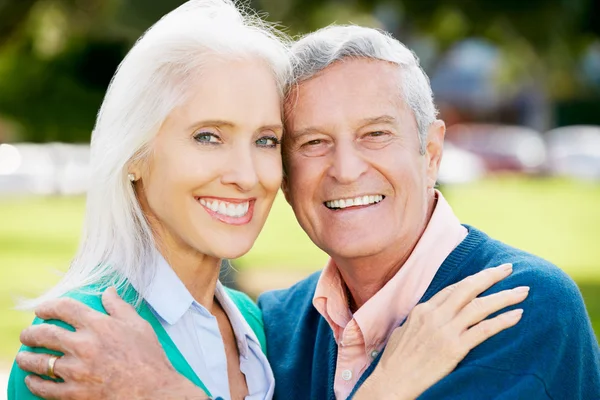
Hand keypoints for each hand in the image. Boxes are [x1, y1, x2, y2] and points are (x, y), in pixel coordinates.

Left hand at [16, 287, 206, 399]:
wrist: (153, 391)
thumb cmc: (148, 357)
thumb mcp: (138, 326)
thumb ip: (119, 307)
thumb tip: (108, 291)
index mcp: (98, 325)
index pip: (64, 308)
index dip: (48, 306)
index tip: (41, 310)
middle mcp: (83, 345)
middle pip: (45, 334)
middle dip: (31, 333)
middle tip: (27, 335)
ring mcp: (77, 370)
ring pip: (40, 362)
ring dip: (27, 358)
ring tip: (23, 357)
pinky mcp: (74, 393)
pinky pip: (46, 388)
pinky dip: (35, 383)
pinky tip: (32, 380)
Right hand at [355, 263, 527, 399]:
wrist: (392, 382)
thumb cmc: (394, 362)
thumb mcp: (402, 333)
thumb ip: (417, 322)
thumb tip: (424, 318)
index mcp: (422, 310)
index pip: (453, 289)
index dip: (473, 280)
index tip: (488, 275)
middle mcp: (435, 315)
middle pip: (468, 288)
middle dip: (491, 276)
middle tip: (509, 268)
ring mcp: (445, 331)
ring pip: (480, 306)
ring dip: (505, 296)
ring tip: (523, 291)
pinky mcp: (454, 348)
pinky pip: (484, 330)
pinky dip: (503, 321)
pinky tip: (517, 315)